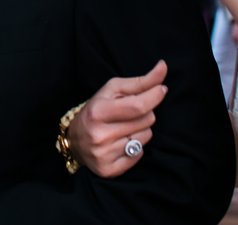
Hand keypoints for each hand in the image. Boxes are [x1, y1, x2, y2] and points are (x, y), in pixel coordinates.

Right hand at [67, 60, 167, 177]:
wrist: (74, 140)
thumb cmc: (97, 109)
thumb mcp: (113, 90)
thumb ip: (140, 81)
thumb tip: (163, 67)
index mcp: (98, 111)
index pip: (138, 106)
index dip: (155, 96)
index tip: (161, 89)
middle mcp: (99, 135)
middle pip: (146, 121)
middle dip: (145, 113)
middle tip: (129, 113)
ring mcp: (103, 154)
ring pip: (145, 137)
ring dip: (140, 130)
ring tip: (123, 128)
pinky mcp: (108, 170)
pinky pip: (139, 155)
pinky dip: (135, 148)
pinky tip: (121, 143)